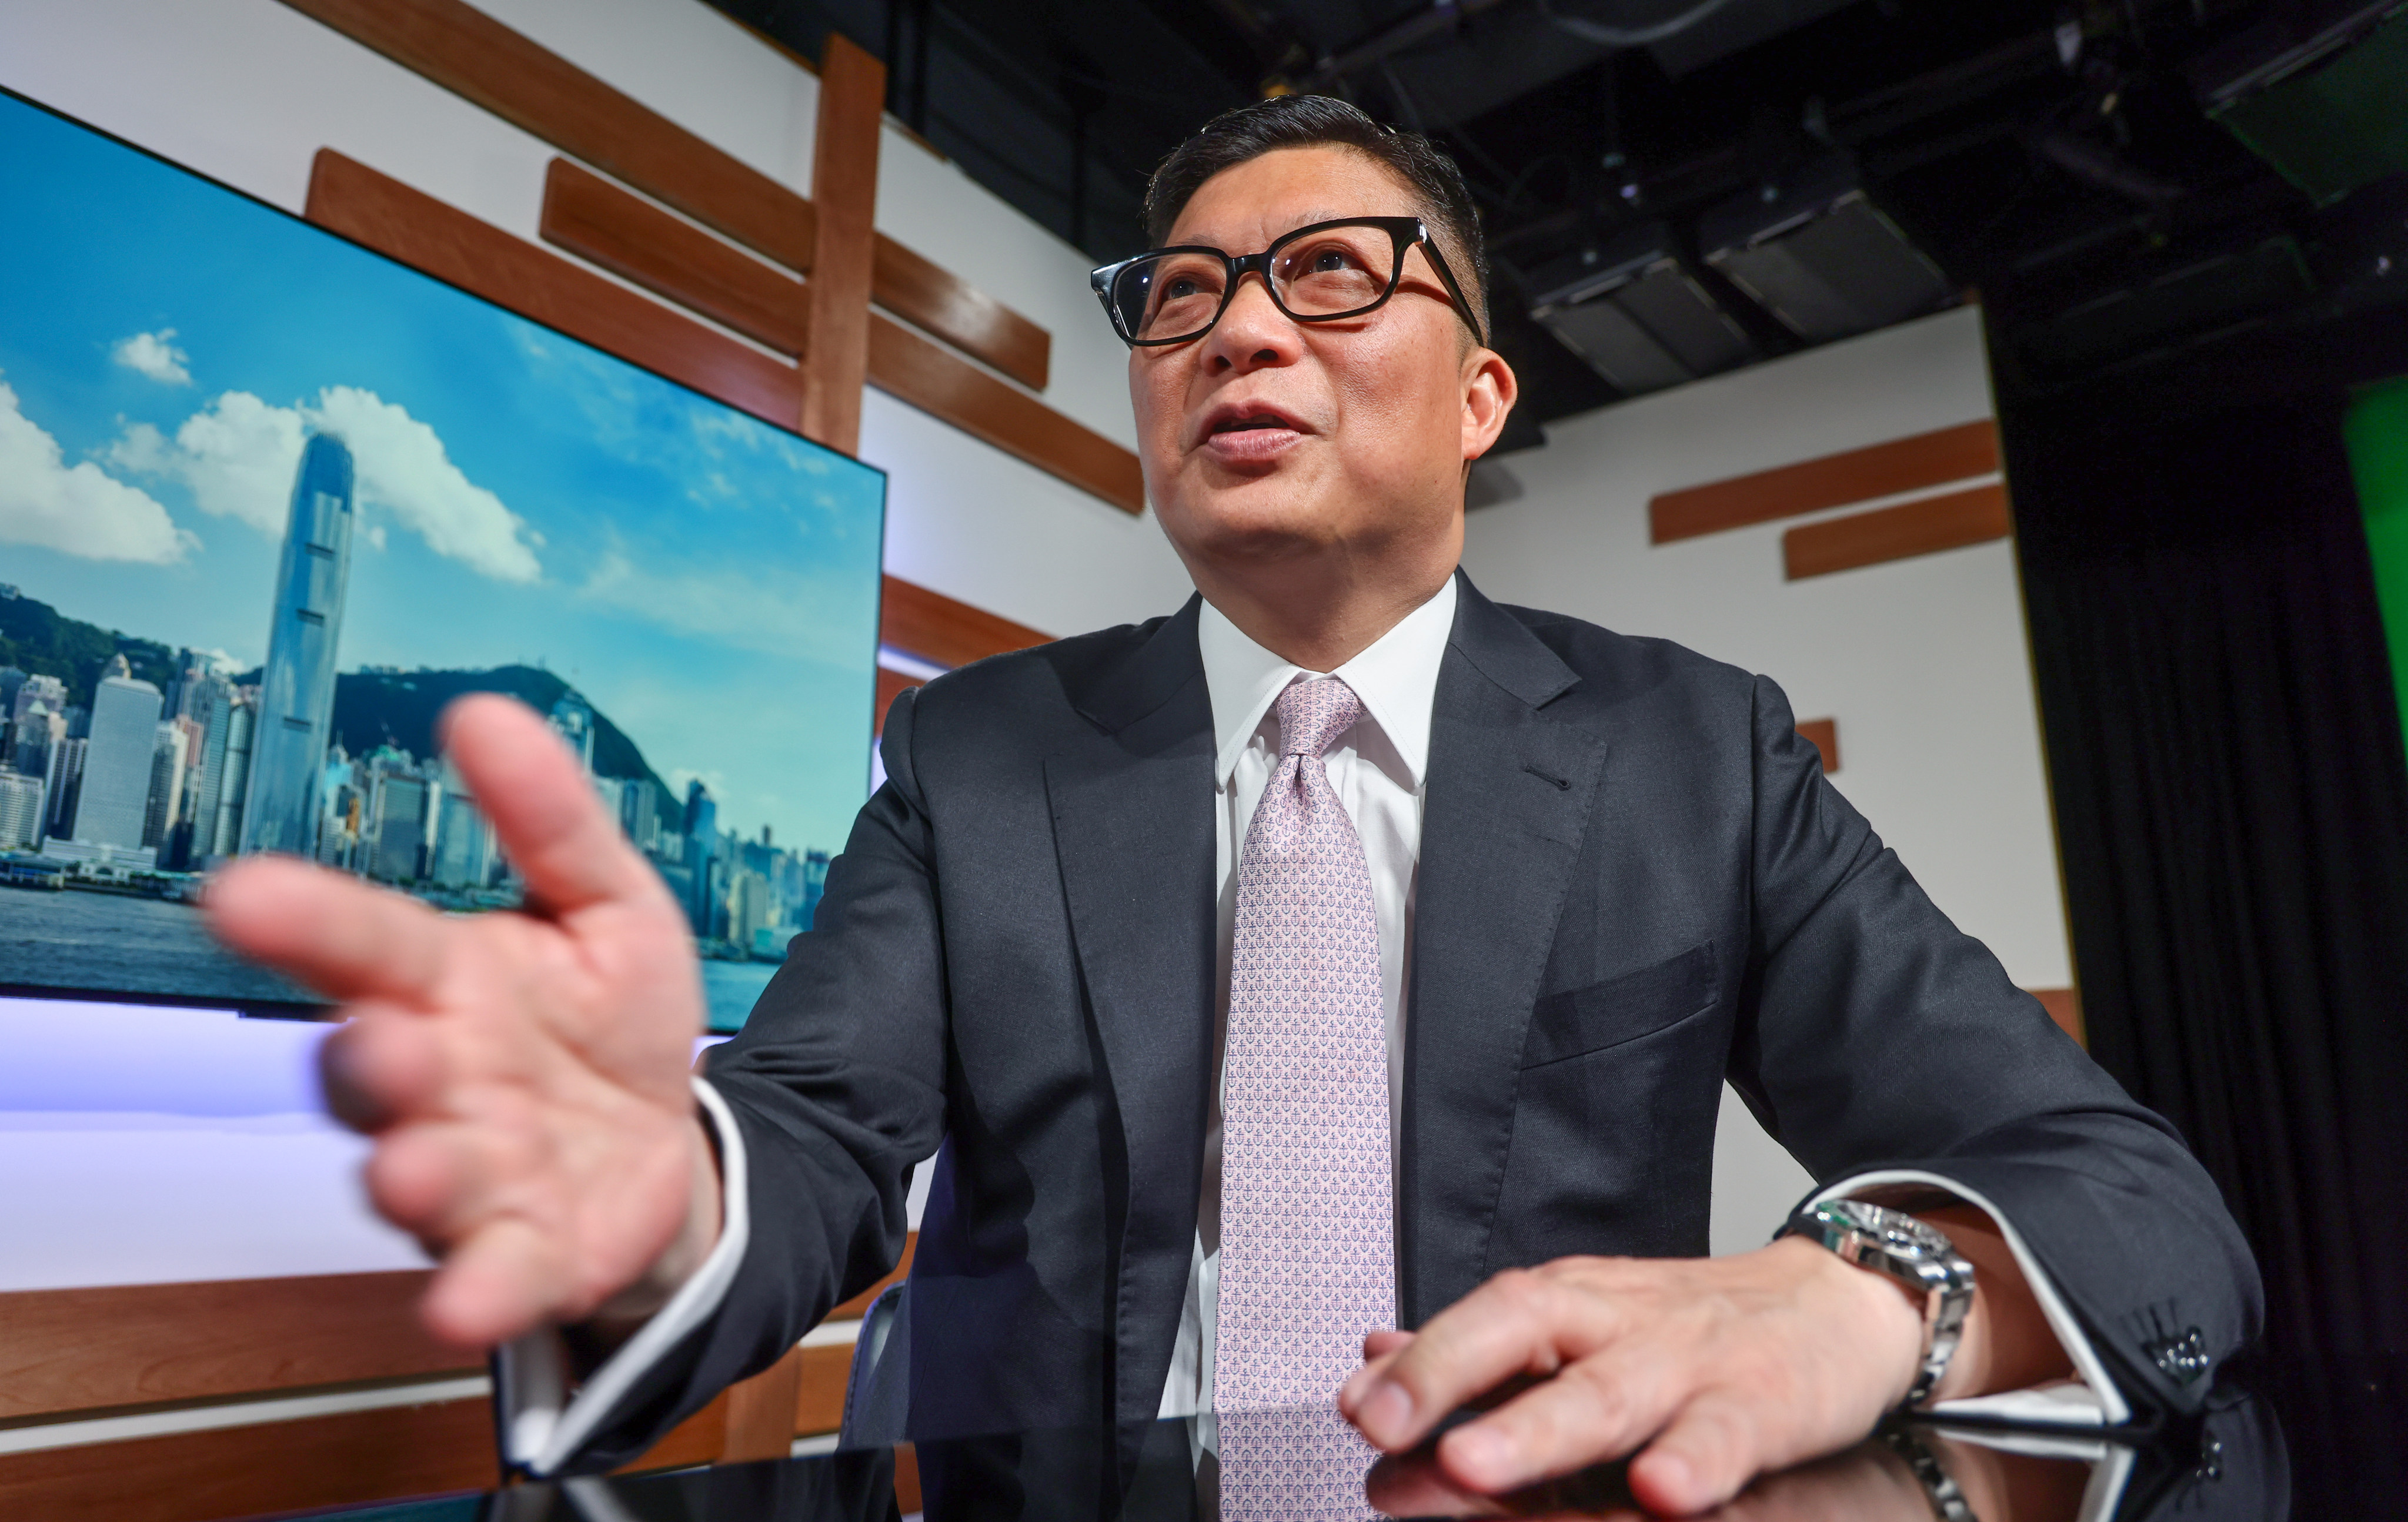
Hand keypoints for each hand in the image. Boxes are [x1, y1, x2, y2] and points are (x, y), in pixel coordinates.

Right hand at [205, 694, 719, 1348]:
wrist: (671, 1141)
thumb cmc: (609, 1021)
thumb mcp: (608, 904)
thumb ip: (550, 819)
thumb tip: (484, 712)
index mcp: (443, 985)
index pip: (363, 944)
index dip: (303, 920)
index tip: (241, 893)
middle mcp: (436, 1081)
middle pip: (367, 1071)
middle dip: (366, 1062)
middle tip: (381, 1041)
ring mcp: (470, 1173)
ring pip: (417, 1176)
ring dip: (411, 1175)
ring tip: (413, 1168)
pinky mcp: (521, 1252)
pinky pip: (488, 1278)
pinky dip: (476, 1293)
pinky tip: (464, 1303)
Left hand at [1338, 1239, 1928, 1514]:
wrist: (1841, 1303)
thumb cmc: (1695, 1326)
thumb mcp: (1586, 1323)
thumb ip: (1484, 1350)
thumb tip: (1371, 1360)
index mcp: (1571, 1304)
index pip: (1478, 1319)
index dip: (1414, 1363)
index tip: (1353, 1409)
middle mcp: (1619, 1323)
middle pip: (1524, 1333)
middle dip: (1447, 1378)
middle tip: (1380, 1427)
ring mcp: (1690, 1363)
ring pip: (1610, 1394)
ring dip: (1538, 1431)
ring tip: (1472, 1463)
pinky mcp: (1762, 1406)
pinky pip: (1722, 1436)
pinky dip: (1691, 1462)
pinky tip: (1658, 1492)